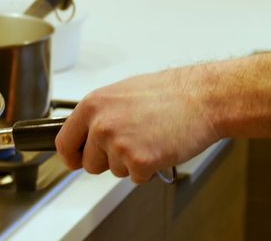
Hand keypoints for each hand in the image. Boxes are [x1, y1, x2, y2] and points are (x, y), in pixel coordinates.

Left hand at [55, 67, 220, 183]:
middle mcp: (101, 124)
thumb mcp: (125, 93)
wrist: (204, 98)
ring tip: (152, 137)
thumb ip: (102, 113)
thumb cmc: (173, 93)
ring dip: (132, 162)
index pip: (65, 142)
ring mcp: (119, 144)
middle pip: (89, 163)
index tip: (77, 159)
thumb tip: (89, 132)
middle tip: (134, 141)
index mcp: (94, 105)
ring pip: (114, 171)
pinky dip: (150, 169)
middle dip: (109, 160)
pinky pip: (136, 177)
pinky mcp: (139, 161)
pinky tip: (161, 147)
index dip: (73, 155)